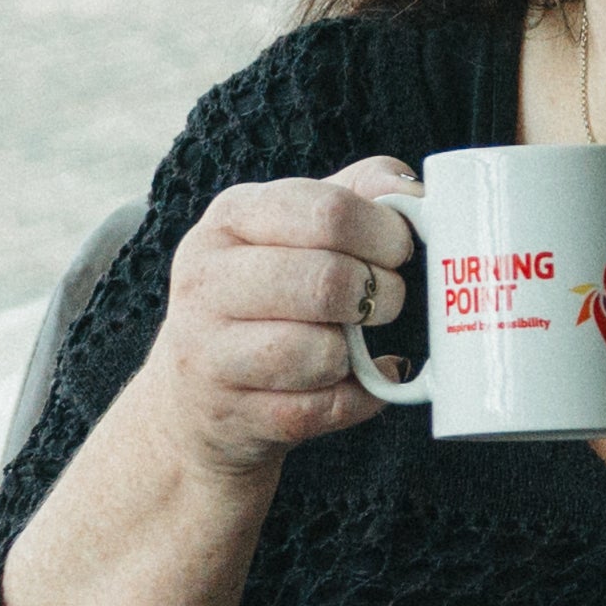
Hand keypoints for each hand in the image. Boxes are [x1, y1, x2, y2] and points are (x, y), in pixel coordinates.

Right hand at [132, 158, 428, 467]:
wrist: (193, 397)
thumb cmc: (263, 299)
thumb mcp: (293, 231)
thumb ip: (354, 195)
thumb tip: (413, 192)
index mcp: (232, 217)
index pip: (327, 211)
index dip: (384, 233)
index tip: (399, 250)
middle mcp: (208, 278)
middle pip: (328, 280)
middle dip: (381, 295)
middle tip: (387, 303)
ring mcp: (210, 350)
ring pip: (323, 352)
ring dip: (357, 354)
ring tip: (351, 346)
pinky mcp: (231, 413)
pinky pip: (323, 408)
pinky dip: (354, 399)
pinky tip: (347, 385)